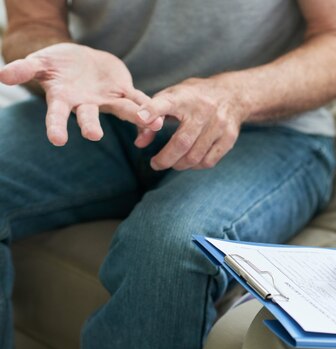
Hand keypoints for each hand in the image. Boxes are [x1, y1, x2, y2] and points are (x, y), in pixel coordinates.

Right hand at [0, 43, 161, 145]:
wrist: (79, 60)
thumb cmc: (56, 64)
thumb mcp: (39, 62)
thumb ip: (24, 69)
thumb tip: (2, 76)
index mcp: (63, 99)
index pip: (57, 115)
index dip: (57, 126)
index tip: (57, 140)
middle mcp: (86, 104)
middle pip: (88, 117)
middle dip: (90, 126)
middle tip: (94, 136)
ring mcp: (106, 100)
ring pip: (121, 110)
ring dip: (135, 118)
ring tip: (149, 125)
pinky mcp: (123, 92)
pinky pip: (138, 100)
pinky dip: (148, 107)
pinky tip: (159, 119)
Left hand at [134, 75, 247, 170]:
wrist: (231, 94)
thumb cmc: (193, 98)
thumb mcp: (171, 97)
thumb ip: (152, 117)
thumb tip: (140, 144)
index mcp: (183, 97)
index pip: (165, 103)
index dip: (151, 111)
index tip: (140, 118)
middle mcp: (202, 110)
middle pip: (181, 142)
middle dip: (165, 159)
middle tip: (155, 164)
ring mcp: (218, 124)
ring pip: (195, 156)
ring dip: (179, 164)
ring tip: (173, 163)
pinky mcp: (229, 137)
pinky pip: (209, 161)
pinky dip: (195, 166)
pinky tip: (190, 161)